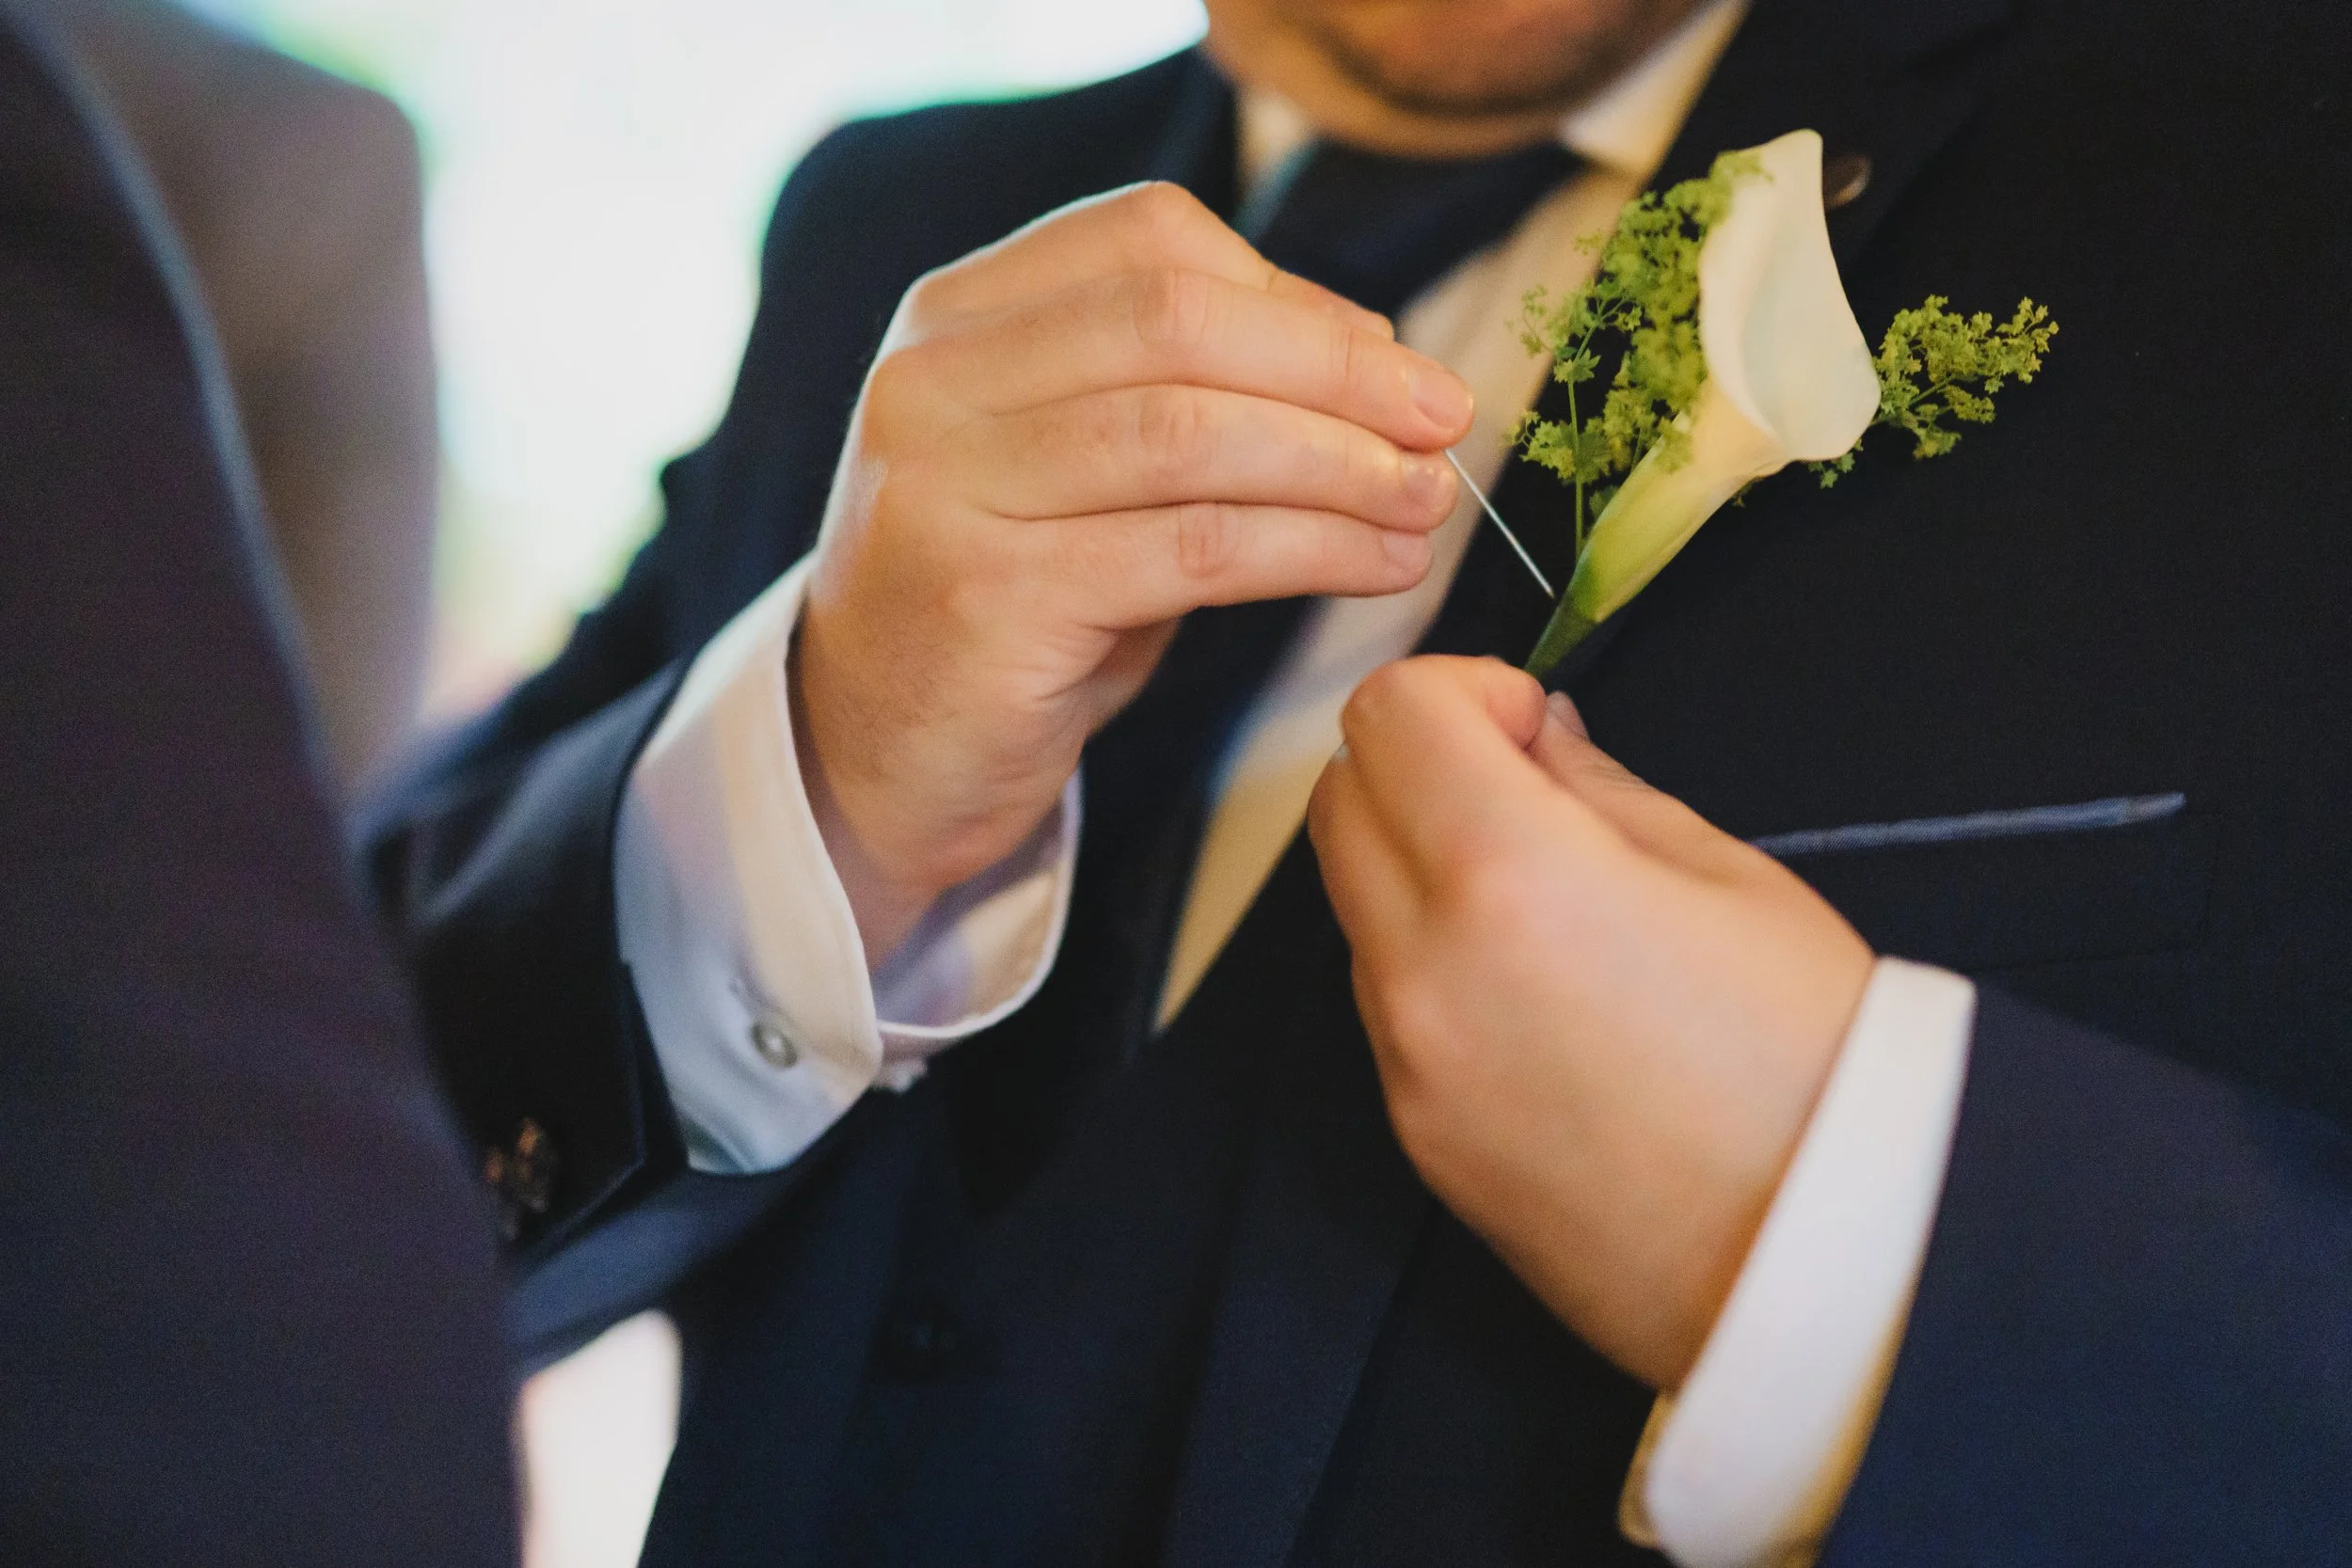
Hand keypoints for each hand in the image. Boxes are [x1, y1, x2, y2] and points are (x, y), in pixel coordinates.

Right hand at [796, 183, 1473, 959]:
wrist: (876, 760)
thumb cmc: (1011, 610)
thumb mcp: (1076, 474)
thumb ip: (1183, 395)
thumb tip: (1371, 351)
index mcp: (954, 318)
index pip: (1149, 242)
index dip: (1295, 294)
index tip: (1390, 358)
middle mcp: (931, 380)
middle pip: (1179, 322)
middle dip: (1340, 369)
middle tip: (1444, 423)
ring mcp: (946, 485)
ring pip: (1192, 433)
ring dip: (1341, 464)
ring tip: (1426, 501)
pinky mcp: (987, 597)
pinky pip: (1192, 548)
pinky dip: (1311, 548)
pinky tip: (1377, 566)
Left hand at [1308, 656, 1874, 1388]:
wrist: (1825, 1261)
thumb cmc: (1814, 1060)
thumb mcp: (1726, 875)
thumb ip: (1597, 789)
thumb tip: (1532, 740)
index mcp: (1505, 877)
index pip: (1389, 716)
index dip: (1460, 690)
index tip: (1529, 724)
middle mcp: (1423, 969)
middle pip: (1342, 797)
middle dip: (1419, 760)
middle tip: (1526, 785)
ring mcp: (1406, 1062)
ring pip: (1354, 903)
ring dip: (1418, 861)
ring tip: (1549, 900)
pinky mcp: (1417, 1134)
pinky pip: (1385, 1003)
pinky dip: (1431, 959)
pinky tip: (1541, 992)